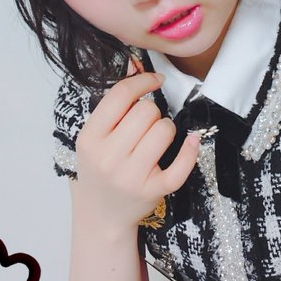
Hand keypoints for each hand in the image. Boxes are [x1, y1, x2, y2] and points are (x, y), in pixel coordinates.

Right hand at [72, 72, 198, 236]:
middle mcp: (108, 157)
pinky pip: (182, 163)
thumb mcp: (95, 136)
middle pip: (146, 111)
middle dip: (152, 113)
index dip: (142, 81)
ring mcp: (132, 176)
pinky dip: (190, 150)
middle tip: (145, 126)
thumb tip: (135, 66)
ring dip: (166, 130)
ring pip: (165, 130)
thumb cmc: (100, 168)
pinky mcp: (154, 191)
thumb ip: (113, 104)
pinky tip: (190, 142)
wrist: (101, 215)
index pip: (120, 95)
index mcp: (90, 138)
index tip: (154, 80)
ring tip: (155, 141)